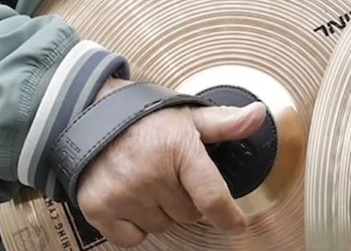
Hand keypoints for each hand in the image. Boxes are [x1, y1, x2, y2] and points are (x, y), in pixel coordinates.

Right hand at [74, 78, 267, 246]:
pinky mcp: (98, 208)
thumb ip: (225, 123)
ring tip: (148, 181)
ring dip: (160, 211)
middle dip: (185, 198)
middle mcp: (150, 173)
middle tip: (170, 174)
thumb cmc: (144, 117)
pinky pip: (131, 238)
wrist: (91, 113)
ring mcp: (122, 193)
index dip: (228, 215)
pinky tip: (131, 198)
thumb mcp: (188, 116)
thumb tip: (259, 115)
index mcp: (177, 148)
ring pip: (161, 226)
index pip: (211, 195)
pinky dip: (134, 226)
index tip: (237, 225)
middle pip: (188, 213)